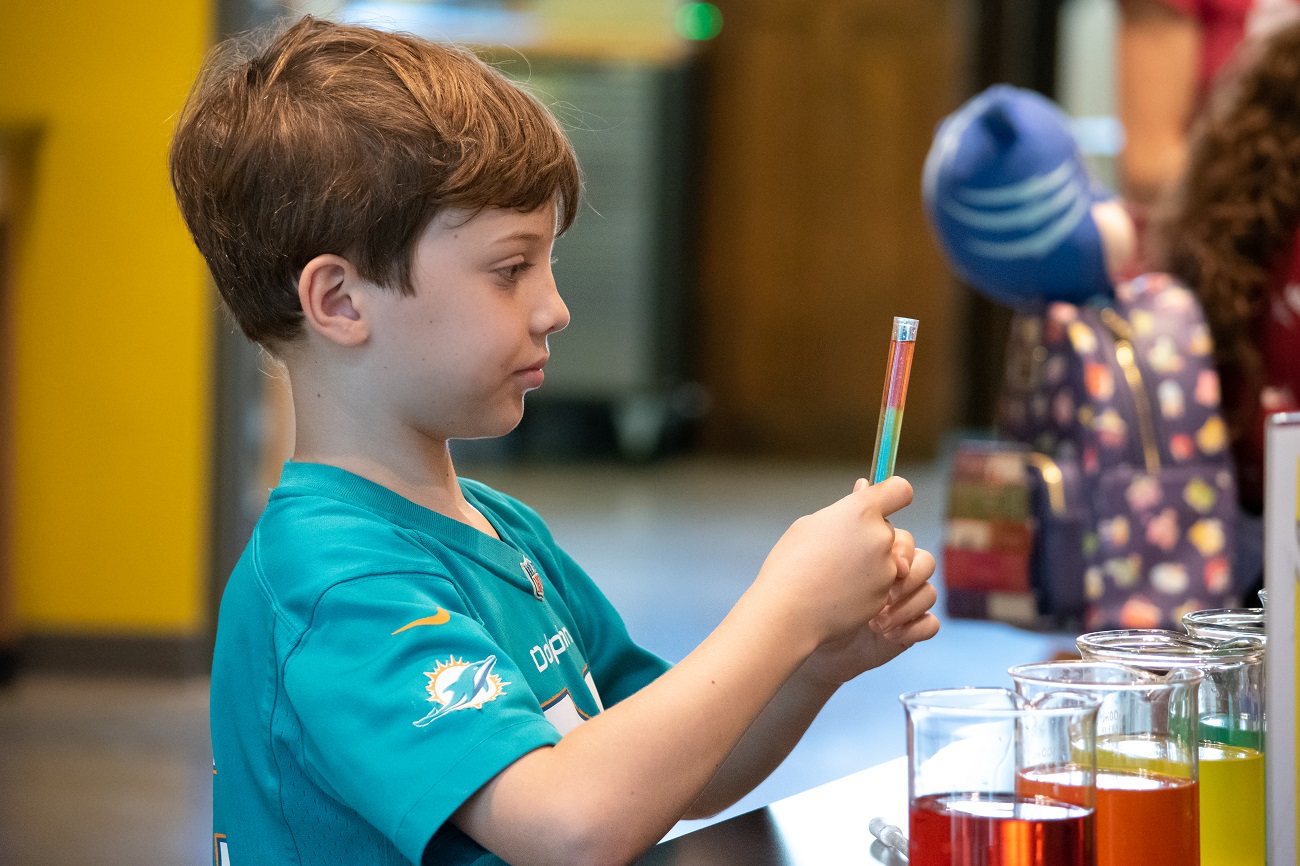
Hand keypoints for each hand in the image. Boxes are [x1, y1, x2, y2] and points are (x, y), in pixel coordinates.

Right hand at [754, 476, 913, 647]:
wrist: (788, 613)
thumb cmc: (790, 565)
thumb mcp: (810, 525)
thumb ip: (844, 509)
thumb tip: (863, 489)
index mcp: (861, 511)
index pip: (899, 490)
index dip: (893, 494)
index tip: (885, 503)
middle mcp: (880, 537)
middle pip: (889, 529)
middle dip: (871, 537)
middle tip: (839, 550)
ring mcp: (886, 569)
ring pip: (887, 559)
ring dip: (870, 564)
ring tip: (835, 575)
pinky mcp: (885, 595)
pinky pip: (882, 585)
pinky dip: (867, 588)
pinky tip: (839, 593)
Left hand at [801, 527, 939, 686]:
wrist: (800, 641)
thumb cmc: (806, 596)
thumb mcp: (822, 553)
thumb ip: (846, 527)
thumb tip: (864, 495)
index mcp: (871, 554)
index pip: (904, 540)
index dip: (903, 550)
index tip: (890, 563)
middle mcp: (888, 576)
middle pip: (925, 562)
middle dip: (908, 579)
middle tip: (884, 596)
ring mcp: (898, 604)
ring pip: (929, 593)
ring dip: (907, 607)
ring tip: (878, 623)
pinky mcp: (904, 632)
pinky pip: (931, 624)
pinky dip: (914, 629)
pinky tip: (887, 635)